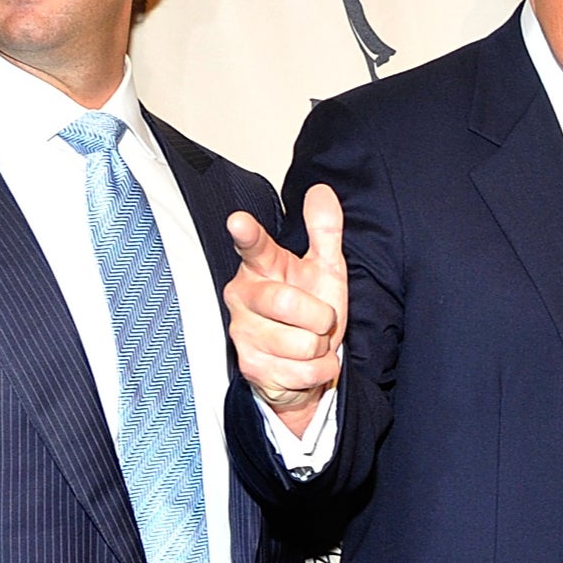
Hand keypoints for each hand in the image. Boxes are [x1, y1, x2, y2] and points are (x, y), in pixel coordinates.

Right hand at [225, 185, 348, 420]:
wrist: (304, 362)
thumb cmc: (309, 309)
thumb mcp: (324, 269)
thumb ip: (324, 231)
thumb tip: (322, 192)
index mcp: (261, 266)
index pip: (253, 247)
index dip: (246, 235)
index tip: (238, 222)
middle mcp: (243, 296)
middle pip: (287, 302)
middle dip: (321, 317)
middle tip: (319, 320)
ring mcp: (243, 332)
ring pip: (301, 343)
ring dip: (320, 347)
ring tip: (310, 342)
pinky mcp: (251, 366)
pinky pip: (302, 371)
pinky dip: (319, 371)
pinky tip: (305, 364)